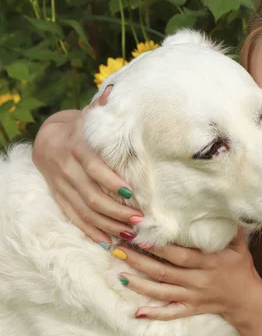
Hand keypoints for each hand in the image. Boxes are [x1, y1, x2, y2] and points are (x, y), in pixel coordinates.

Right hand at [32, 85, 140, 243]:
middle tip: (140, 220)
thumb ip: (104, 108)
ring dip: (108, 224)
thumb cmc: (84, 126)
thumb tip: (116, 93)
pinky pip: (74, 219)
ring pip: (83, 211)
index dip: (110, 181)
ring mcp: (60, 186)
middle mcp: (65, 168)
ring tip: (132, 234)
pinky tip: (108, 242)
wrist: (48, 136)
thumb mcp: (92, 115)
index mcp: (75, 146)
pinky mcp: (59, 198)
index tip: (131, 193)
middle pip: (90, 195)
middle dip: (116, 210)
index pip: (93, 167)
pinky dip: (91, 231)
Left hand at [114, 228, 261, 321]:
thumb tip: (223, 204)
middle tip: (120, 250)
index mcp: (209, 263)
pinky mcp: (191, 308)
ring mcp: (193, 296)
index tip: (142, 237)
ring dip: (140, 285)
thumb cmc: (241, 268)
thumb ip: (230, 227)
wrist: (247, 300)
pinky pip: (171, 313)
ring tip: (120, 274)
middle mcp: (198, 280)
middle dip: (141, 262)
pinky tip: (137, 312)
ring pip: (162, 292)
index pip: (181, 255)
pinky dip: (155, 314)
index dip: (161, 248)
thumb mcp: (239, 246)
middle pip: (165, 272)